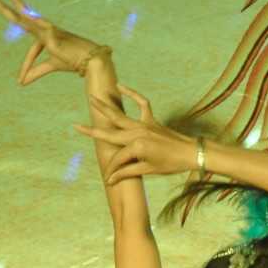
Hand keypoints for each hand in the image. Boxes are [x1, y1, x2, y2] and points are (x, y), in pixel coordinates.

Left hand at [0, 0, 109, 83]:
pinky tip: (27, 14)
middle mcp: (45, 30)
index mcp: (44, 37)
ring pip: (29, 17)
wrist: (91, 59)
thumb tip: (21, 82)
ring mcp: (50, 31)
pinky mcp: (55, 35)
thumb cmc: (73, 59)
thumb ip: (36, 71)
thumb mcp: (52, 65)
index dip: (26, 67)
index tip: (21, 81)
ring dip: (18, 4)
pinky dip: (36, 22)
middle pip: (22, 18)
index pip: (32, 50)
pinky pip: (44, 30)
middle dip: (7, 8)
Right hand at [72, 86, 192, 181]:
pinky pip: (141, 103)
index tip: (109, 179)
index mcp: (136, 146)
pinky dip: (132, 94)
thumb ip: (127, 172)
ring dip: (105, 106)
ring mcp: (144, 123)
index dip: (112, 170)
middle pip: (110, 132)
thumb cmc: (171, 164)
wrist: (191, 153)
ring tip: (93, 98)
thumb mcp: (148, 170)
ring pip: (120, 114)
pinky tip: (121, 87)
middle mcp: (137, 132)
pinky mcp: (152, 119)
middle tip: (76, 125)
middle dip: (92, 130)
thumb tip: (110, 180)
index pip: (117, 158)